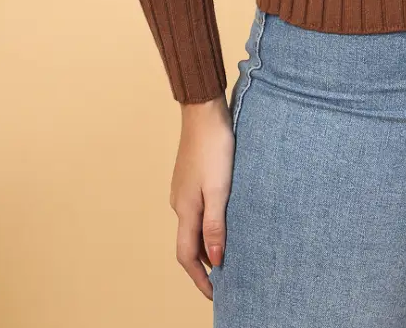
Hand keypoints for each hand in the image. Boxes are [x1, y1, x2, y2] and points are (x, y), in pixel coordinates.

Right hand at [170, 95, 234, 298]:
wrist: (203, 111)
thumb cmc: (214, 146)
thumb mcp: (219, 188)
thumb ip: (216, 224)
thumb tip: (215, 259)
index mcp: (185, 209)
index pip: (186, 255)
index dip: (199, 278)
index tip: (214, 295)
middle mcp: (179, 202)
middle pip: (188, 243)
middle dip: (203, 265)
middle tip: (224, 279)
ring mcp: (183, 189)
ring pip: (192, 226)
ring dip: (206, 243)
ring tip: (226, 254)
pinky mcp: (190, 177)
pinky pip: (196, 210)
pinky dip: (206, 224)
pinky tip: (222, 220)